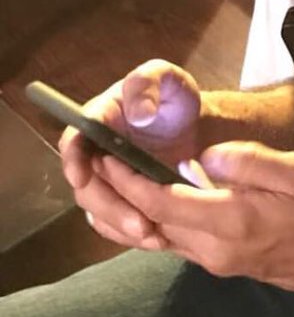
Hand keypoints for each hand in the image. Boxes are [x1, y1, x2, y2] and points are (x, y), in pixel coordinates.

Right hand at [60, 60, 201, 248]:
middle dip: (110, 207)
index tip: (80, 177)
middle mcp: (95, 153)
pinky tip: (157, 239)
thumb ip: (148, 82)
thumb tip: (138, 113)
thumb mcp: (167, 78)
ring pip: (100, 210)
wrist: (198, 129)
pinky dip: (131, 234)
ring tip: (155, 237)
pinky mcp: (122, 200)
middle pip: (87, 187)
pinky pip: (115, 224)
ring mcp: (107, 180)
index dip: (72, 160)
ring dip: (123, 226)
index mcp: (99, 119)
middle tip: (142, 223)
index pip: (73, 140)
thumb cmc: (176, 100)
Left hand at [95, 141, 293, 291]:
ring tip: (109, 180)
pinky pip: (175, 244)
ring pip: (159, 238)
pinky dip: (152, 223)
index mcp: (232, 221)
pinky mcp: (223, 263)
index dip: (128, 180)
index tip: (106, 154)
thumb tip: (206, 155)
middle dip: (119, 194)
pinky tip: (145, 204)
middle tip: (95, 161)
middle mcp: (215, 248)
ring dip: (131, 211)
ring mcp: (217, 261)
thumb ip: (251, 162)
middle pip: (151, 223)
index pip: (161, 202)